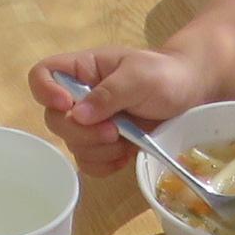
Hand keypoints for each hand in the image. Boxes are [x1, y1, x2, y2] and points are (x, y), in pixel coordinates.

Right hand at [28, 45, 209, 173]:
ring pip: (72, 145)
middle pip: (54, 119)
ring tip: (126, 141)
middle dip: (82, 132)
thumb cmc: (165, 75)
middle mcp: (80, 97)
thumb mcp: (139, 76)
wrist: (191, 94)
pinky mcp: (105, 145)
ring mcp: (92, 123)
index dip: (45, 91)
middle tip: (114, 131)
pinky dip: (105, 164)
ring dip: (98, 150)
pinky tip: (126, 156)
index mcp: (83, 70)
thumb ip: (109, 93)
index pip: (43, 74)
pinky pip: (89, 162)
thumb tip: (77, 115)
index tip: (67, 104)